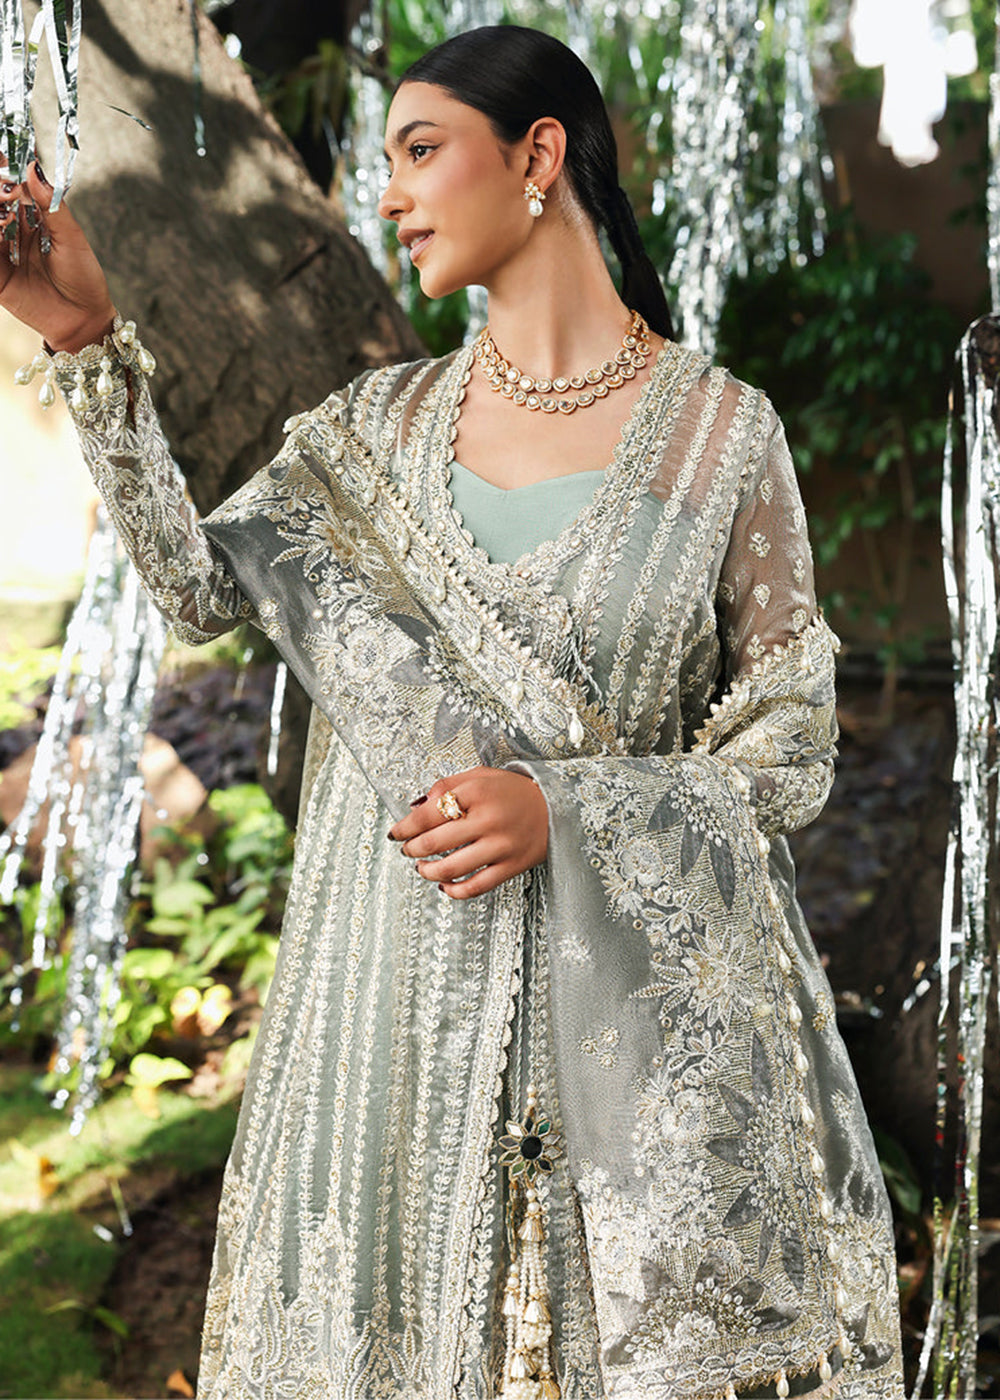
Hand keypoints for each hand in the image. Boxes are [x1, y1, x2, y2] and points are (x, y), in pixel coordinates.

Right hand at [0, 158, 114, 351]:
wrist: (84, 321)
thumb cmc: (84, 279)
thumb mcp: (72, 239)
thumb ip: (52, 205)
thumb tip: (34, 168)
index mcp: (32, 218)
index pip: (12, 187)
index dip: (7, 170)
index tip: (6, 157)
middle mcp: (12, 230)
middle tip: (8, 189)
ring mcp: (0, 252)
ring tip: (5, 206)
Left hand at [388, 768, 548, 899]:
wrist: (557, 806)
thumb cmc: (514, 791)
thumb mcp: (480, 776)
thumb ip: (446, 786)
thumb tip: (415, 807)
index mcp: (477, 792)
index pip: (428, 814)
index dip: (405, 827)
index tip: (395, 833)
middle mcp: (488, 819)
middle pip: (435, 842)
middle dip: (412, 849)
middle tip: (407, 850)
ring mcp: (501, 845)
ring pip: (451, 868)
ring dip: (427, 871)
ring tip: (421, 867)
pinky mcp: (511, 866)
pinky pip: (475, 886)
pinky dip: (453, 890)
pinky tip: (444, 885)